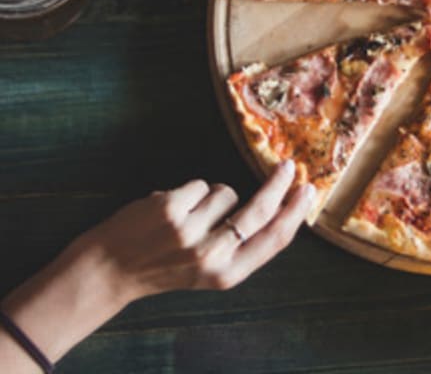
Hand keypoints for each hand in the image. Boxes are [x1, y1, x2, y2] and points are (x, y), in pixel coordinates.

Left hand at [84, 161, 314, 298]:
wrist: (110, 270)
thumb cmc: (165, 266)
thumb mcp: (209, 270)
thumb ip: (240, 245)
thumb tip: (279, 208)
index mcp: (226, 275)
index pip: (274, 241)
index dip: (296, 213)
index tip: (309, 191)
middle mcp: (211, 256)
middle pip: (260, 211)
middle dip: (278, 185)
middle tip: (289, 166)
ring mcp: (191, 231)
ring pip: (225, 191)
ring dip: (211, 197)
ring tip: (187, 215)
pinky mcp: (171, 208)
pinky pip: (200, 184)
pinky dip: (188, 192)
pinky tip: (170, 209)